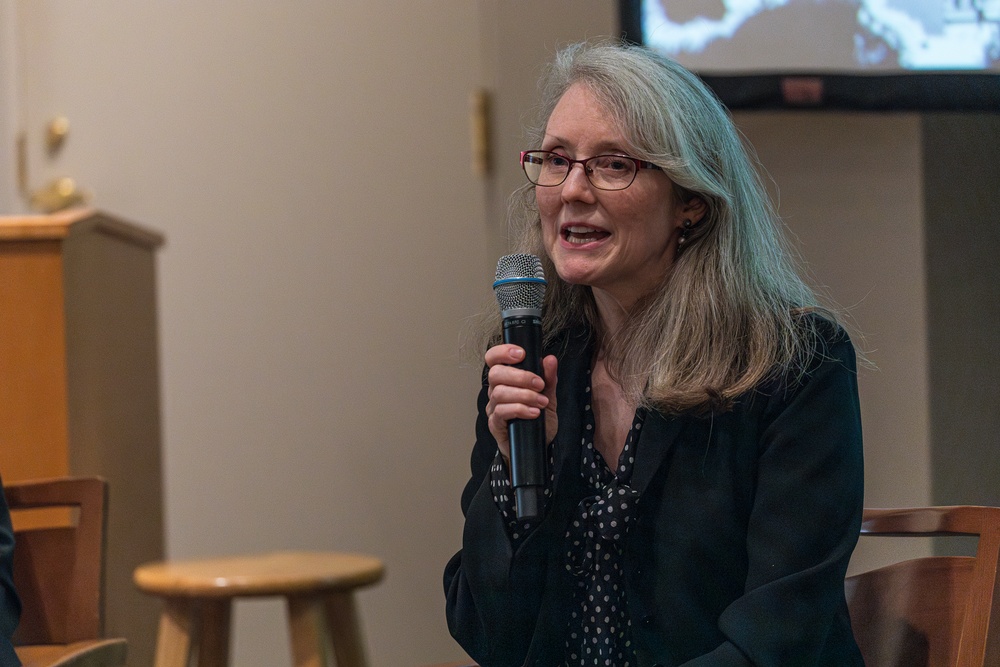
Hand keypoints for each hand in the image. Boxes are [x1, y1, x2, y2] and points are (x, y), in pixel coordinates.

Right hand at [484, 344, 557, 460]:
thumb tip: (550, 359)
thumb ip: (549, 378)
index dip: (502, 352)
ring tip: (541, 403)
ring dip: (524, 395)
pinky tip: (534, 413)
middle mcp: (495, 391)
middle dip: (521, 376)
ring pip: (499, 393)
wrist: (539, 445)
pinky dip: (520, 410)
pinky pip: (501, 412)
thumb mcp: (548, 395)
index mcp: (505, 379)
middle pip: (496, 373)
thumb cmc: (539, 418)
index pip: (493, 358)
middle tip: (540, 385)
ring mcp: (493, 407)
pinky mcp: (495, 424)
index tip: (521, 353)